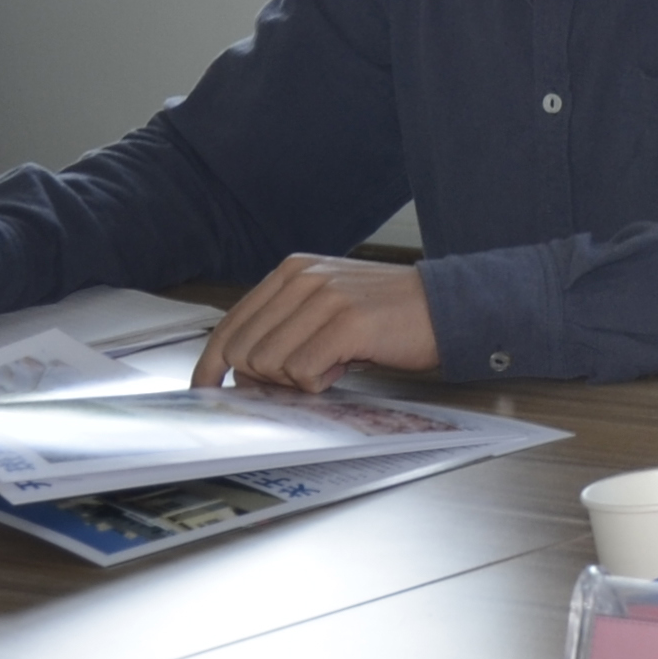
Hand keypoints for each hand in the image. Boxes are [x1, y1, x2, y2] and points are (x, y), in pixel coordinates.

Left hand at [191, 254, 441, 392]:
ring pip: (268, 363)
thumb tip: (244, 370)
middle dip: (264, 377)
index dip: (213, 362)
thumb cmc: (390, 315)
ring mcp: (326, 298)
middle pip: (244, 349)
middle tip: (303, 377)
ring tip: (331, 367)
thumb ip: (286, 325)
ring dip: (295, 380)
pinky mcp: (347, 323)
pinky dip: (318, 382)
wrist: (450, 308)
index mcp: (293, 271)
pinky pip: (302, 372)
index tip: (207, 387)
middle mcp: (303, 279)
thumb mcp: (329, 305)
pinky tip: (343, 369)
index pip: (232, 323)